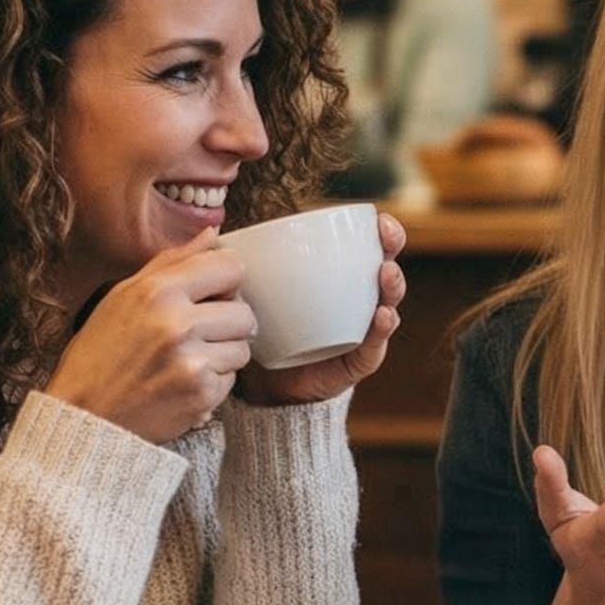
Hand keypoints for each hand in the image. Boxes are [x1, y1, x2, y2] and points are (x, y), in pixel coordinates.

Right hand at [45, 230, 255, 442]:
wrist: (83, 418)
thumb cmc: (99, 355)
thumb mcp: (123, 297)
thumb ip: (172, 262)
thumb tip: (213, 236)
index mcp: (157, 292)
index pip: (231, 267)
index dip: (226, 280)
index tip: (215, 292)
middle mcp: (177, 325)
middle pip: (244, 311)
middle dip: (227, 322)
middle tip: (199, 332)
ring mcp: (192, 362)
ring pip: (243, 348)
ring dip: (223, 354)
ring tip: (188, 359)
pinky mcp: (201, 395)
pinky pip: (232, 379)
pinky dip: (213, 382)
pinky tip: (183, 382)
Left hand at [235, 211, 407, 404]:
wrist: (267, 387)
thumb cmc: (265, 330)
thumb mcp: (255, 294)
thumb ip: (241, 264)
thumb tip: (212, 231)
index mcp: (340, 279)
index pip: (366, 249)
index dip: (377, 232)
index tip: (377, 217)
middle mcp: (358, 301)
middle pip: (384, 268)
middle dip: (392, 248)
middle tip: (389, 235)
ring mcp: (363, 331)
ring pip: (388, 303)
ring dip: (392, 286)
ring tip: (386, 274)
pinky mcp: (359, 360)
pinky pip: (375, 344)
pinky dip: (382, 329)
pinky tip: (381, 316)